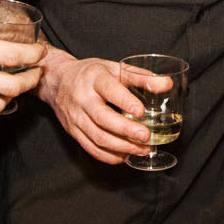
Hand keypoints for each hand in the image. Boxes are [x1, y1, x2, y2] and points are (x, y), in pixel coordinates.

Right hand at [38, 54, 164, 163]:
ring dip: (122, 147)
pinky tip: (125, 156)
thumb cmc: (90, 73)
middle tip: (146, 136)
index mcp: (94, 78)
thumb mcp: (114, 68)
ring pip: (98, 137)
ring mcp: (75, 117)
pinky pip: (91, 148)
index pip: (109, 90)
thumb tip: (167, 84)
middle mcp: (82, 98)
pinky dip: (109, 156)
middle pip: (103, 118)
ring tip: (142, 149)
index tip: (141, 111)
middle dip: (126, 130)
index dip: (125, 102)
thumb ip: (142, 77)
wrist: (57, 80)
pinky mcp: (73, 132)